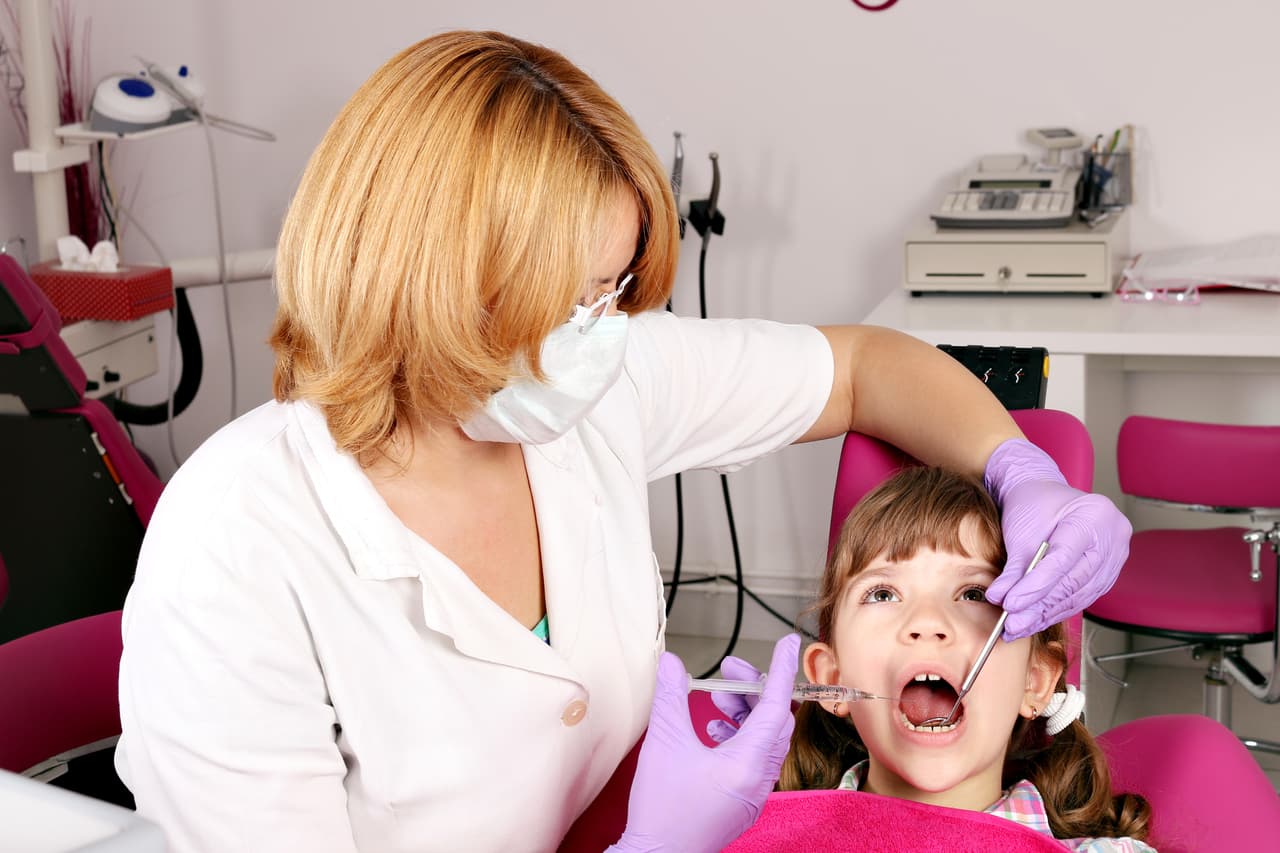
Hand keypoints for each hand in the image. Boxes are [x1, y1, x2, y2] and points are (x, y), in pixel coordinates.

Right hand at [609, 634, 799, 852]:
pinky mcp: (742, 801)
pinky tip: (713, 730)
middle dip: (754, 688)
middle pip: (774, 720)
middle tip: (729, 670)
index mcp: (748, 763)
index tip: (788, 643)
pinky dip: (740, 736)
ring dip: (745, 712)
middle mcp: (759, 779)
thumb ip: (671, 696)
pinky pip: (755, 758)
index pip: (775, 704)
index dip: (781, 669)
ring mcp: (753, 793)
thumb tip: (673, 663)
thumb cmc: (662, 810)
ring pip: (765, 739)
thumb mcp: (663, 743)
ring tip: (717, 699)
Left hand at [984, 439, 1131, 639]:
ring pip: (1079, 594)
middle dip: (1039, 607)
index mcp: (1094, 515)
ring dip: (1046, 615)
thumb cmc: (1033, 506)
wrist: (1043, 494)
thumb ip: (1014, 568)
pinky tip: (1034, 620)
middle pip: (1074, 581)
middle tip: (1011, 625)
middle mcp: (1114, 536)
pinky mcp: (1108, 572)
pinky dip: (1056, 610)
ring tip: (1017, 627)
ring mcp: (1116, 555)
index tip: (1010, 605)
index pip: (1063, 559)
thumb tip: (1002, 601)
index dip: (1036, 586)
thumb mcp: (1020, 532)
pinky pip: (1082, 596)